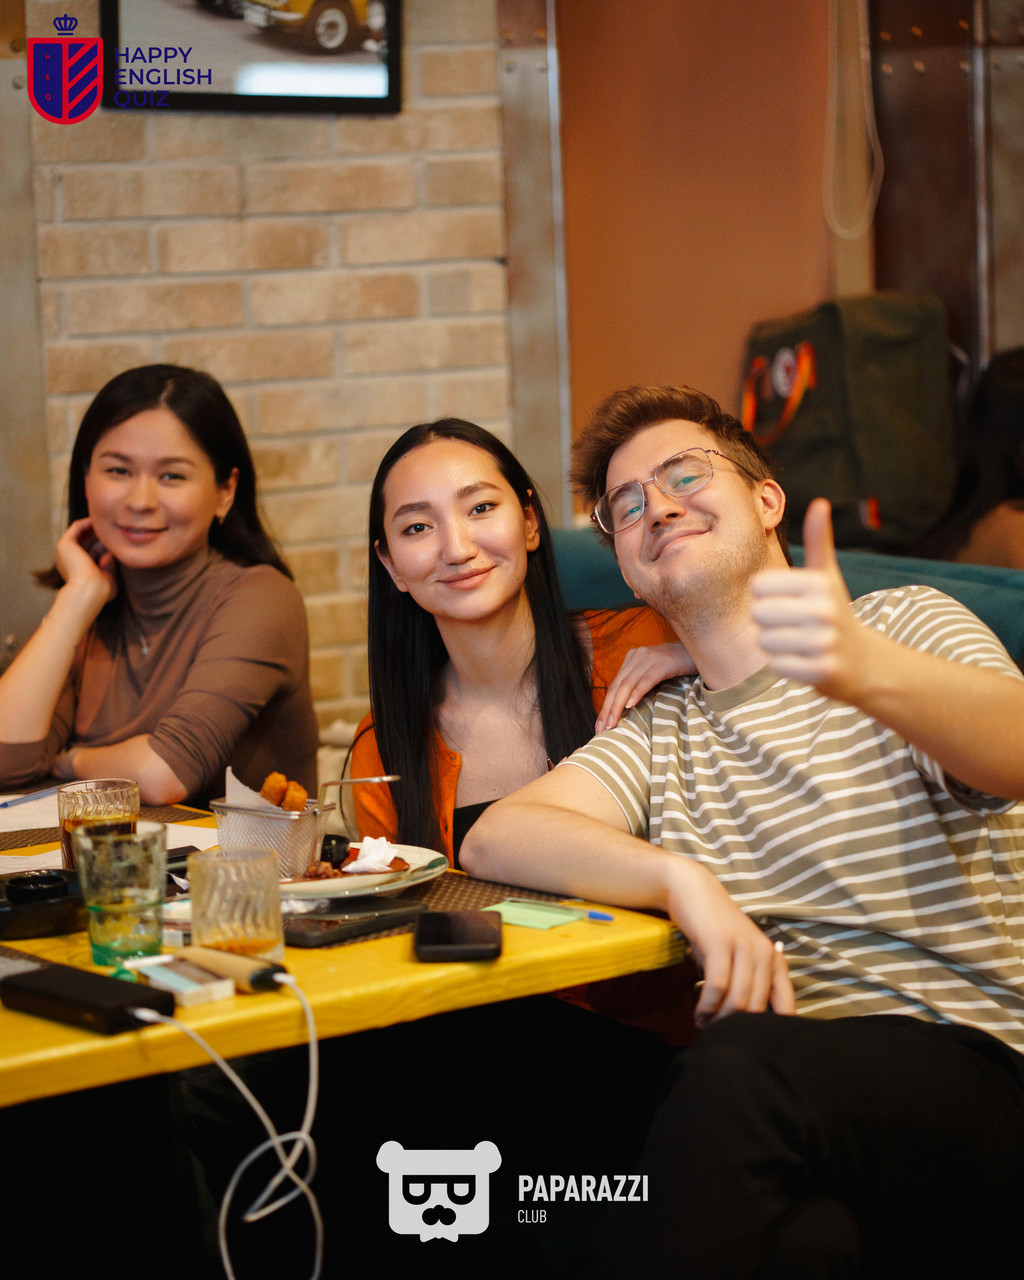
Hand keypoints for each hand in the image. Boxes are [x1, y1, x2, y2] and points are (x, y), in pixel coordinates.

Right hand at [54, 518, 117, 608]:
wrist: (88, 591)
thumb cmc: (100, 590)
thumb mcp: (107, 578)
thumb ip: (109, 567)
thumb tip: (111, 554)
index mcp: (78, 570)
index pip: (93, 552)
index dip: (106, 545)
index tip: (120, 540)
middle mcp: (69, 560)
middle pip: (87, 541)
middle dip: (102, 534)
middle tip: (118, 527)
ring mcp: (66, 551)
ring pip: (82, 533)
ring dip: (96, 527)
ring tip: (111, 521)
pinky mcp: (65, 544)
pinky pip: (77, 527)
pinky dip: (89, 522)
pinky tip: (103, 521)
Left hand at [596, 642, 695, 731]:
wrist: (701, 650)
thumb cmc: (678, 666)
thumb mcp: (654, 672)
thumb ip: (640, 682)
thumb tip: (626, 706)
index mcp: (632, 659)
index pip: (615, 686)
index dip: (606, 706)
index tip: (600, 726)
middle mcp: (637, 656)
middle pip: (617, 686)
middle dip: (607, 709)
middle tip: (601, 729)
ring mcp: (649, 658)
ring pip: (628, 684)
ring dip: (617, 706)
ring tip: (612, 723)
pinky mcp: (663, 663)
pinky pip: (646, 680)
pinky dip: (637, 693)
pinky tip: (630, 706)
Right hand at [664, 857, 794, 1025]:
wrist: (692, 890)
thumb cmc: (714, 927)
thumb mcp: (738, 953)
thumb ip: (748, 980)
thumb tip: (746, 1021)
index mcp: (773, 958)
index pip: (786, 1006)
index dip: (774, 1032)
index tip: (756, 1046)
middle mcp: (764, 953)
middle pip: (757, 1008)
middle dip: (737, 1029)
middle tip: (717, 1036)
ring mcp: (743, 947)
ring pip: (739, 1000)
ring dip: (719, 1020)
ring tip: (705, 1026)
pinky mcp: (720, 943)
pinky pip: (718, 986)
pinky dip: (707, 1006)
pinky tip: (699, 1013)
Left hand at [749, 498, 866, 700]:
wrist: (866, 663)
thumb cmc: (836, 614)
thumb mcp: (828, 576)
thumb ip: (819, 541)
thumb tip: (819, 503)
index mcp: (819, 583)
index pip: (758, 586)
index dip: (767, 597)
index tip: (790, 602)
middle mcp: (824, 610)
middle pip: (757, 614)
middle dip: (769, 623)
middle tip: (794, 626)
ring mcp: (824, 642)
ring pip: (764, 641)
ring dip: (777, 646)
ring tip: (800, 643)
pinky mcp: (822, 671)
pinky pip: (777, 665)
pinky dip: (787, 666)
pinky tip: (806, 661)